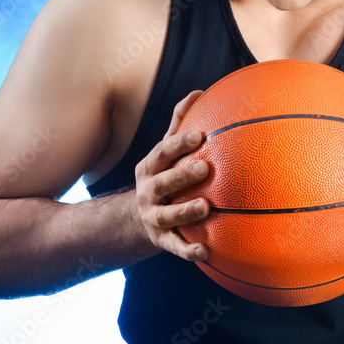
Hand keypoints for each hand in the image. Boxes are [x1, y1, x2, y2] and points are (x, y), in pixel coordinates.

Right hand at [134, 89, 210, 260]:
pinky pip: (174, 247)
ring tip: (206, 207)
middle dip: (183, 175)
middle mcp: (148, 191)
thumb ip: (179, 124)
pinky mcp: (161, 240)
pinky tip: (205, 251)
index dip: (180, 144)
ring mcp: (153, 217)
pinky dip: (188, 250)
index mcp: (150, 166)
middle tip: (206, 167)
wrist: (138, 217)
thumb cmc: (163, 175)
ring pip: (167, 215)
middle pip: (163, 183)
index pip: (163, 152)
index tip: (200, 135)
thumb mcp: (165, 152)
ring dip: (185, 212)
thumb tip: (199, 91)